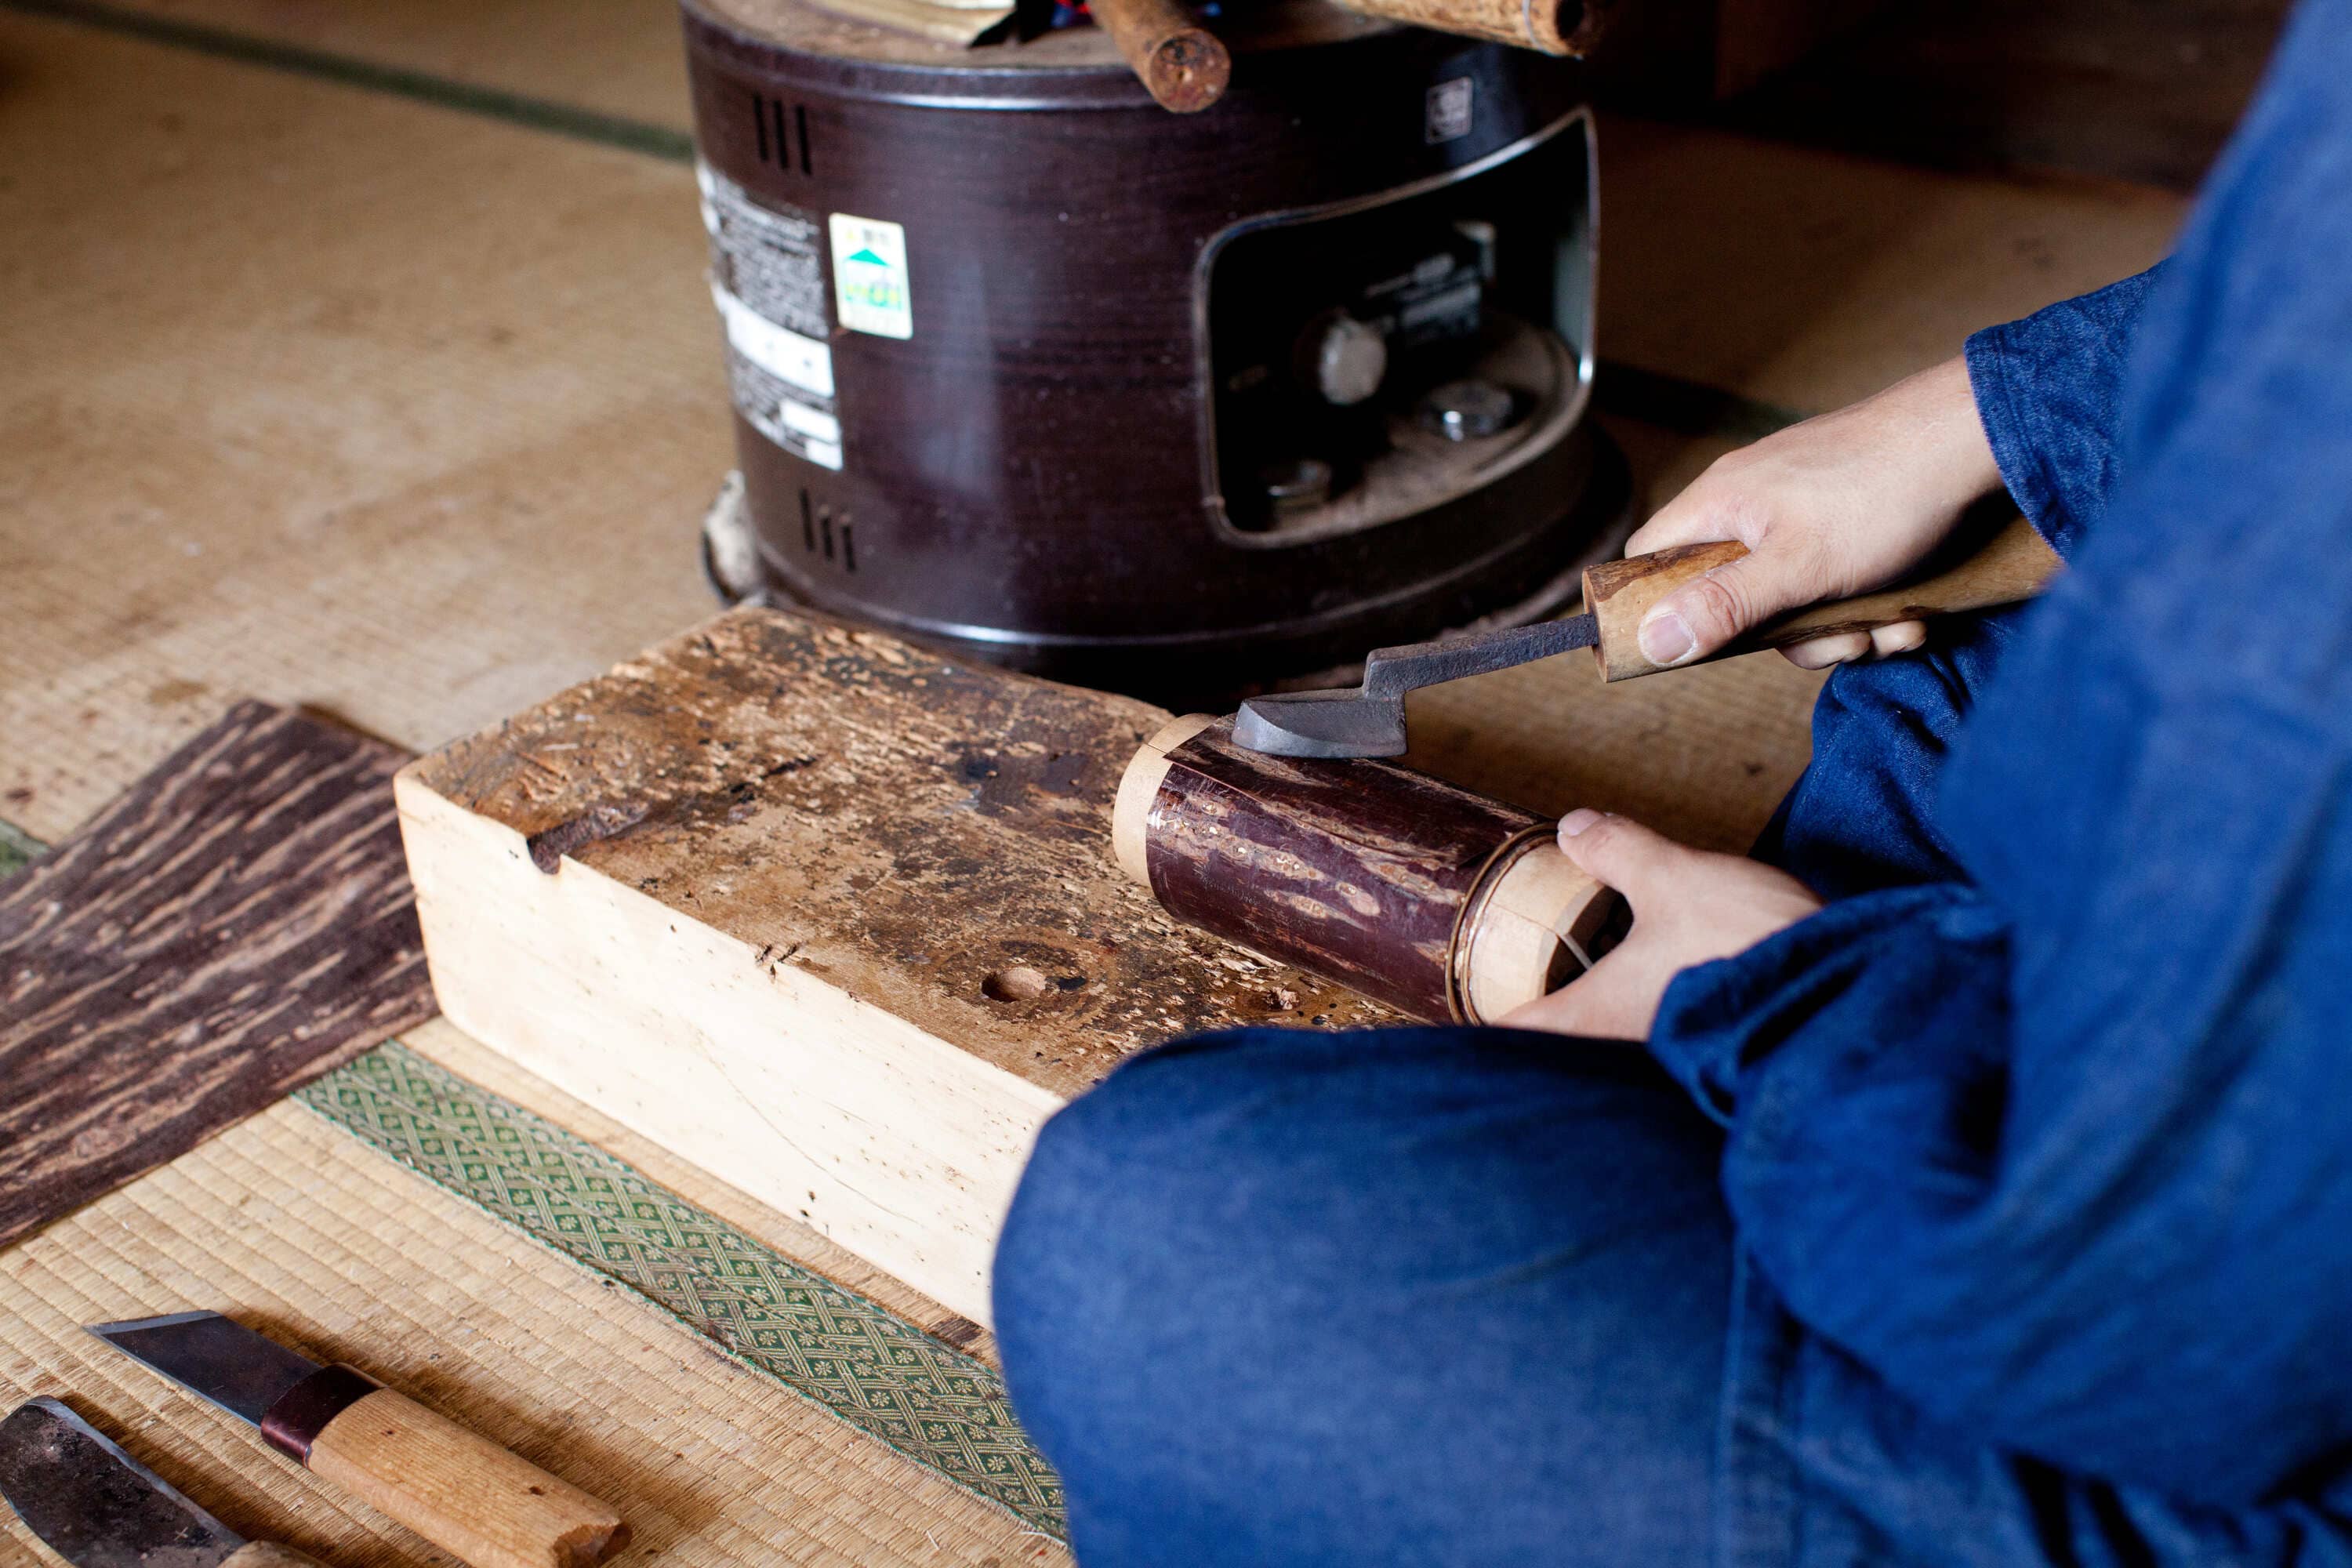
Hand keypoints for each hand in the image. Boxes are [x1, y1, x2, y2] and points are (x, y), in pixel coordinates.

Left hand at [1503, 810, 1822, 1040]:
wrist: (1851, 990)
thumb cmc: (1751, 945)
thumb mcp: (1673, 879)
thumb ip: (1619, 853)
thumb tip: (1575, 829)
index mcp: (1596, 1017)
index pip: (1514, 1037)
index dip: (1476, 1030)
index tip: (1456, 1021)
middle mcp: (1626, 1052)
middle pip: (1560, 1054)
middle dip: (1544, 1028)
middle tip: (1525, 1000)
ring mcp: (1673, 1060)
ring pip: (1615, 1050)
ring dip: (1604, 1022)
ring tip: (1597, 987)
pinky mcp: (1719, 1053)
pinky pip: (1668, 1043)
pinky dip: (1656, 1020)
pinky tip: (1671, 988)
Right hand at [1628, 355, 2005, 670]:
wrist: (1975, 437)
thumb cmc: (1883, 492)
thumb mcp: (1798, 568)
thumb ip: (1723, 606)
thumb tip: (1650, 641)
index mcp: (1722, 501)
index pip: (1650, 556)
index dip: (1658, 606)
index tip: (1696, 644)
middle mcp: (1753, 498)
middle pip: (1735, 593)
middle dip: (1791, 635)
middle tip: (1839, 640)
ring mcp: (1802, 504)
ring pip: (1794, 594)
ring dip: (1844, 626)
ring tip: (1892, 626)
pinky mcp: (1847, 511)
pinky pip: (1837, 577)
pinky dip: (1871, 603)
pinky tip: (1910, 612)